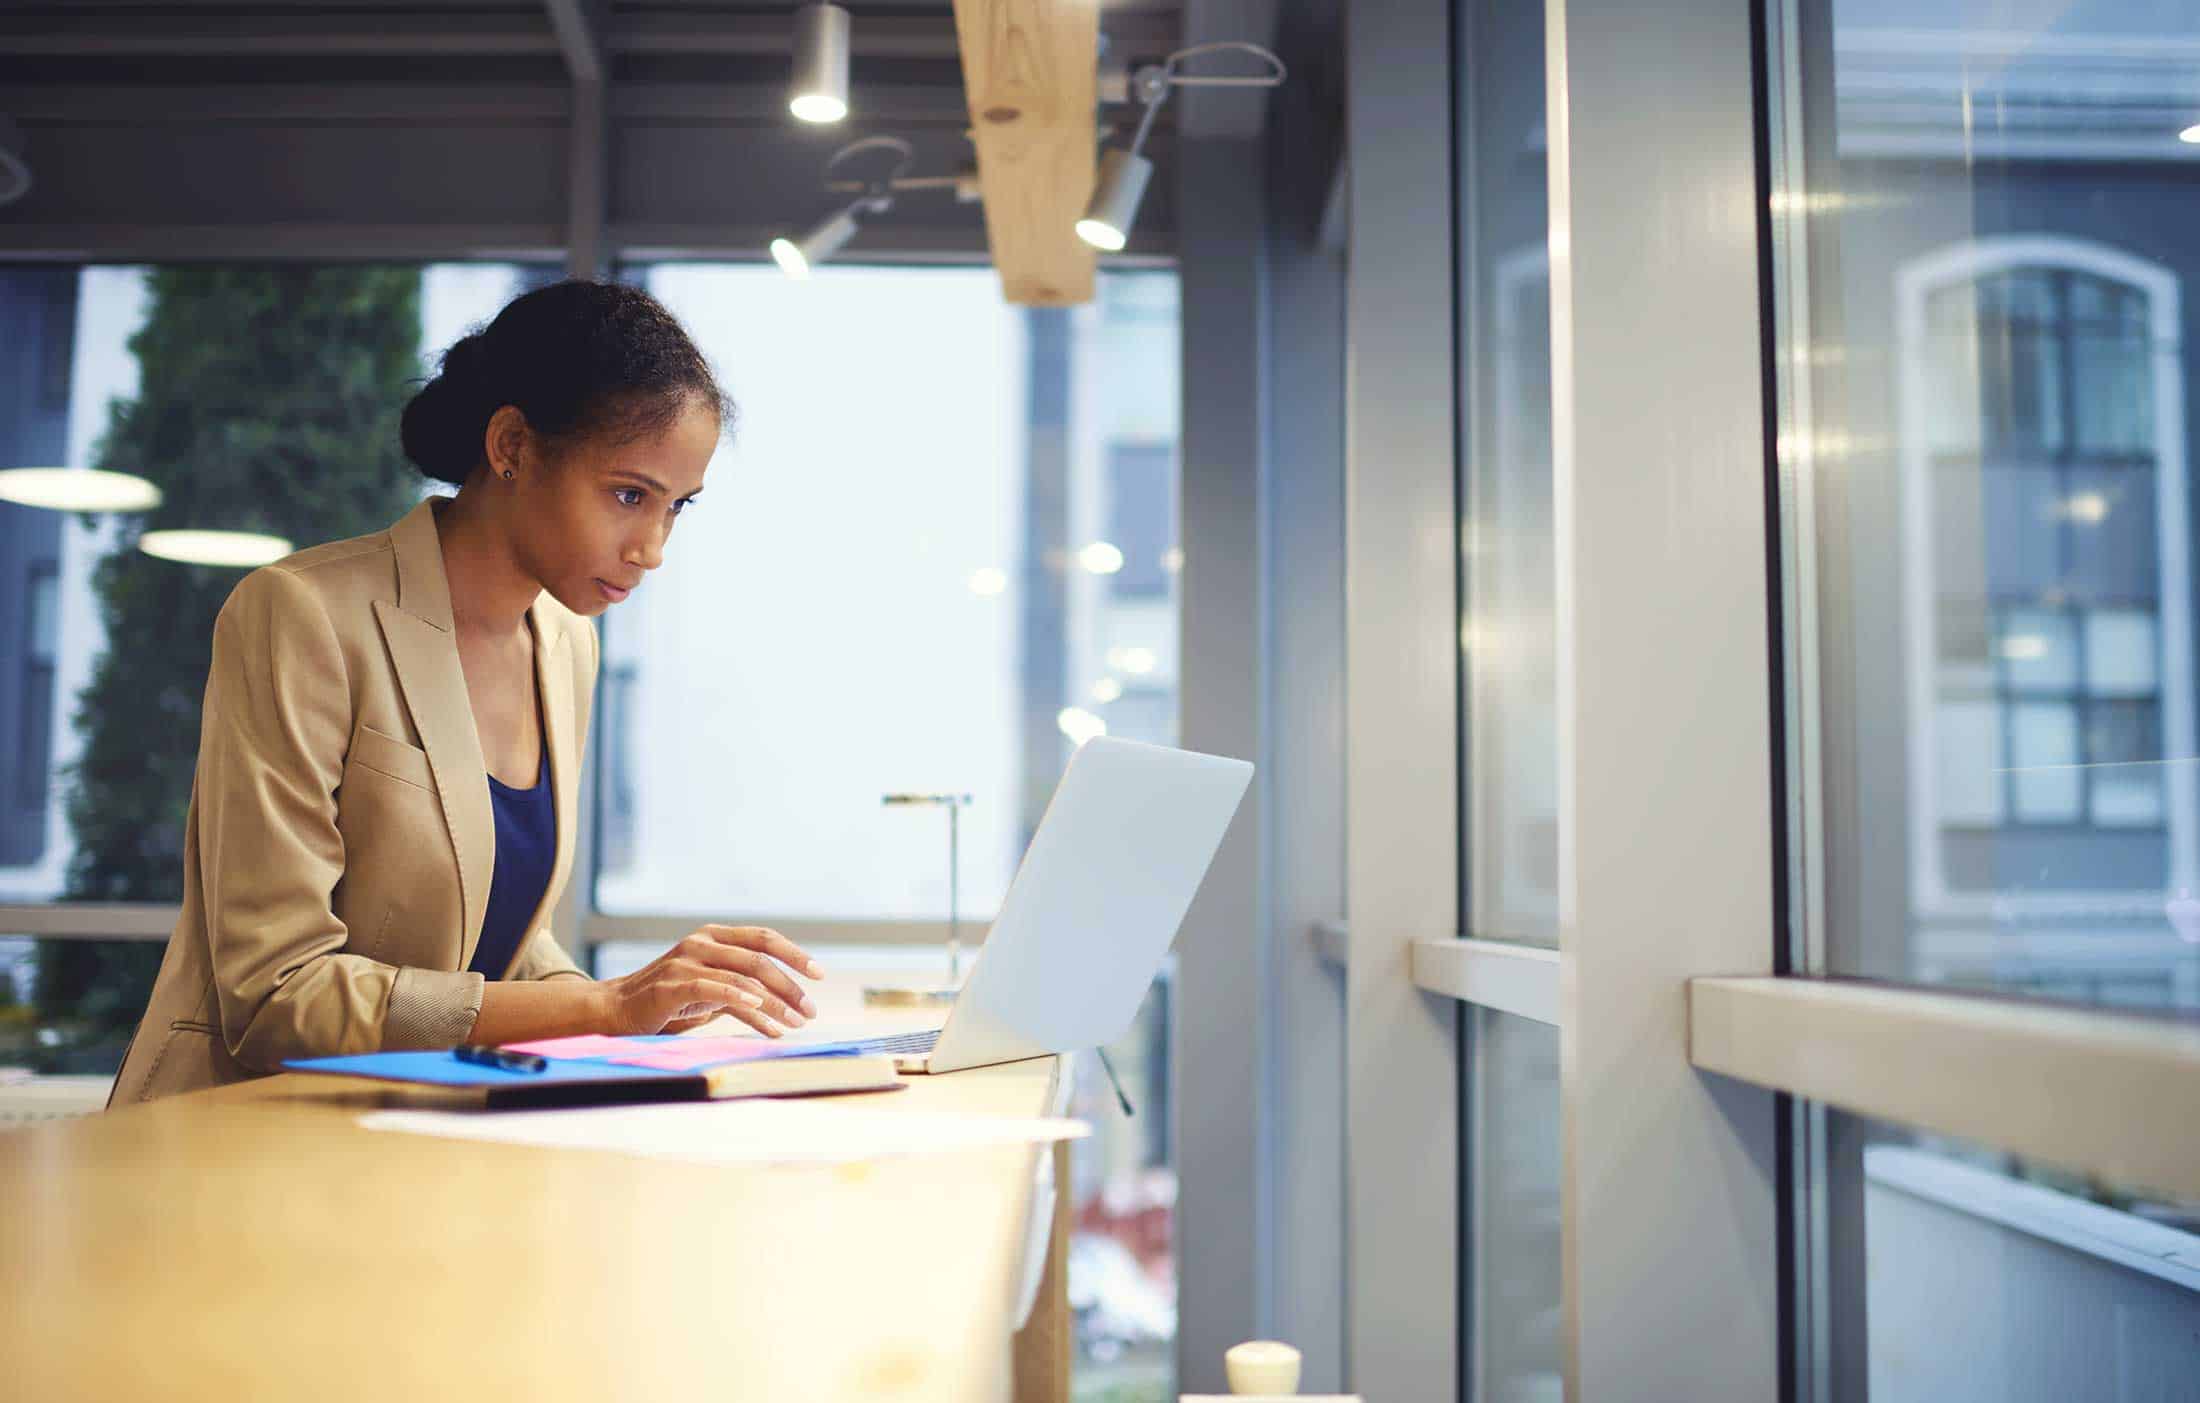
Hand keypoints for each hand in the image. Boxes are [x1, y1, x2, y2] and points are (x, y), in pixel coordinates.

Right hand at [604, 925, 824, 1037]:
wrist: (616, 1012)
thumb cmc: (668, 1003)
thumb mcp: (712, 992)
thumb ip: (744, 991)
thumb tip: (785, 1013)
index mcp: (714, 936)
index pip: (764, 938)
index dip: (795, 954)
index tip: (819, 975)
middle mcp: (701, 942)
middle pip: (759, 959)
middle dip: (791, 986)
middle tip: (811, 1010)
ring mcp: (685, 961)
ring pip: (743, 977)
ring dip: (775, 1003)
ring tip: (795, 1023)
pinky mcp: (671, 986)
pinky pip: (713, 989)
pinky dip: (742, 1000)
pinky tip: (764, 1016)